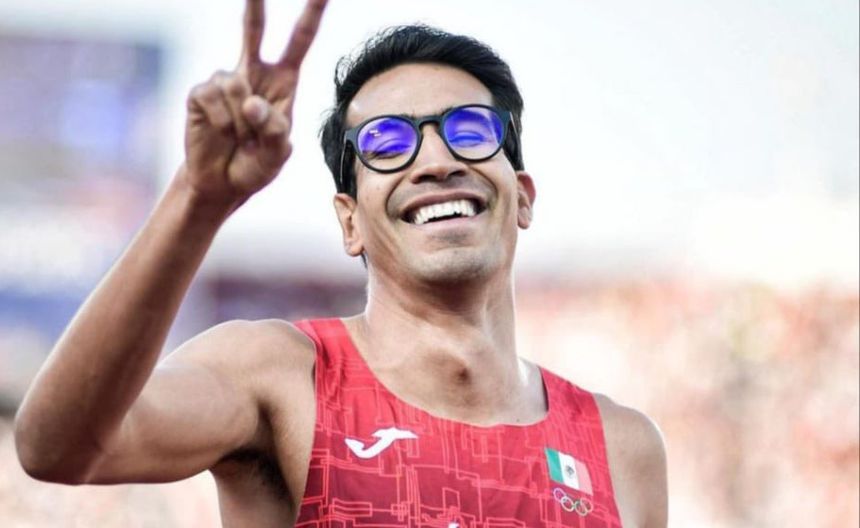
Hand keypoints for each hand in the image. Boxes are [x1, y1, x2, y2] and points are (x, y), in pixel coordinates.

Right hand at [182, 0, 327, 203]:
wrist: (222, 183)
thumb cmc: (256, 165)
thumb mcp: (277, 154)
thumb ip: (274, 130)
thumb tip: (252, 102)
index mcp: (283, 82)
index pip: (299, 42)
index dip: (310, 15)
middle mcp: (253, 73)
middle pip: (253, 29)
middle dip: (254, 5)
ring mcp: (225, 80)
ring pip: (236, 86)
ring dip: (242, 123)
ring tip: (241, 139)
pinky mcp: (200, 93)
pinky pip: (214, 99)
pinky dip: (223, 123)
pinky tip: (223, 134)